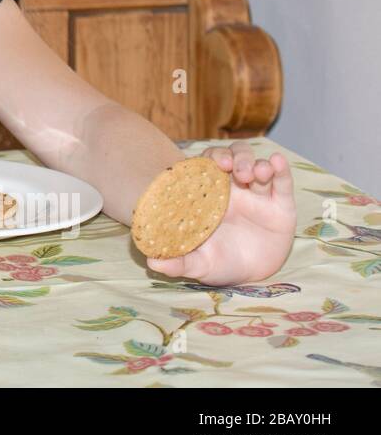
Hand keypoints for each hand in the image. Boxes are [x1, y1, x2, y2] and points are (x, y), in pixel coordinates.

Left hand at [146, 140, 295, 285]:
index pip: (206, 165)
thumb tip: (152, 261)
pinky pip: (282, 182)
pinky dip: (281, 169)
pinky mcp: (281, 206)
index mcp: (210, 196)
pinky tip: (277, 161)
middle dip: (233, 156)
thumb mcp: (199, 264)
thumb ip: (178, 262)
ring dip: (255, 163)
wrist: (252, 277)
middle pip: (232, 157)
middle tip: (231, 167)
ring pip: (256, 166)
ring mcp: (258, 196)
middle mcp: (233, 190)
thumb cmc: (220, 263)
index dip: (207, 158)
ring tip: (255, 174)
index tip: (209, 163)